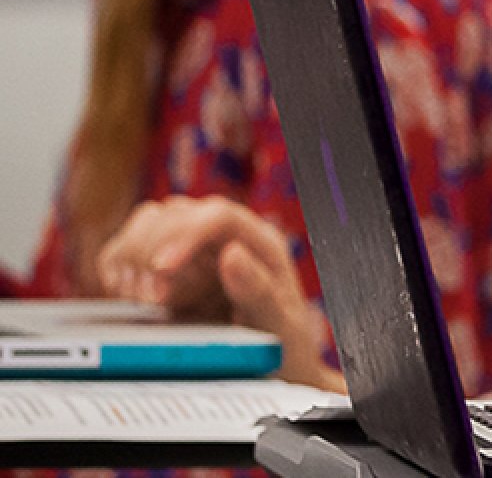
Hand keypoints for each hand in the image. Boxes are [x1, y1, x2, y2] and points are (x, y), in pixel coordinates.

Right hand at [96, 196, 343, 390]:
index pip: (219, 215)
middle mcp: (224, 238)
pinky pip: (126, 248)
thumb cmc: (281, 348)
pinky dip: (116, 268)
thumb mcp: (279, 327)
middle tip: (156, 300)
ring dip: (133, 258)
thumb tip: (232, 253)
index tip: (163, 268)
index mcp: (260, 244)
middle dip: (153, 253)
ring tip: (148, 302)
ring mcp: (192, 249)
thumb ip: (258, 291)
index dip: (185, 234)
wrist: (269, 370)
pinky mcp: (162, 268)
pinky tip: (131, 297)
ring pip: (148, 223)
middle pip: (176, 214)